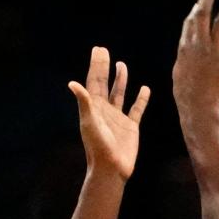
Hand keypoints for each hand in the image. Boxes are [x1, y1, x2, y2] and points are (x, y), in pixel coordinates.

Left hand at [68, 47, 149, 178]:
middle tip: (104, 51)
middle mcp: (105, 110)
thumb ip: (84, 102)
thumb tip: (73, 83)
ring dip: (120, 79)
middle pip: (105, 84)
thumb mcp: (89, 123)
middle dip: (104, 67)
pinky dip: (141, 99)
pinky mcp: (131, 127)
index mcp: (94, 107)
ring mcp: (118, 118)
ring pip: (119, 93)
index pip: (94, 81)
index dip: (96, 66)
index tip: (98, 50)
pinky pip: (137, 109)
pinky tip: (145, 89)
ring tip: (121, 65)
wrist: (111, 168)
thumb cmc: (98, 147)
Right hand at [172, 0, 218, 118]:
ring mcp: (214, 51)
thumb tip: (185, 51)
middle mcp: (198, 44)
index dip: (196, 10)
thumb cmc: (187, 97)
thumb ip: (185, 59)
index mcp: (185, 48)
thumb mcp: (180, 74)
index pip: (190, 23)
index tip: (200, 2)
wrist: (198, 107)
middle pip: (202, 14)